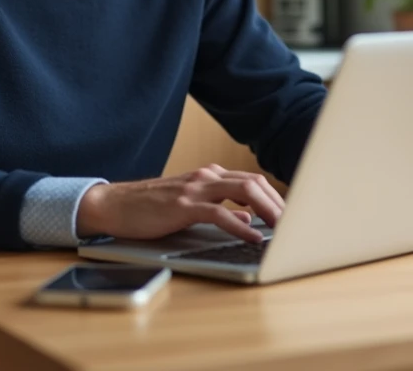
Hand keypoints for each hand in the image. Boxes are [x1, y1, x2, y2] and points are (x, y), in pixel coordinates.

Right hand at [76, 164, 284, 242]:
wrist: (114, 205)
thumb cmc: (151, 208)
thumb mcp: (190, 207)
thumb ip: (220, 208)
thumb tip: (249, 220)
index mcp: (210, 176)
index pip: (253, 182)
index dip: (276, 199)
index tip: (293, 217)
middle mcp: (206, 177)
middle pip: (255, 183)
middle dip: (280, 203)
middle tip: (298, 224)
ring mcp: (195, 188)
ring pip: (244, 191)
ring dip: (269, 210)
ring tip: (284, 229)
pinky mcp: (183, 204)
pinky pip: (220, 212)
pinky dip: (240, 224)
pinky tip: (252, 236)